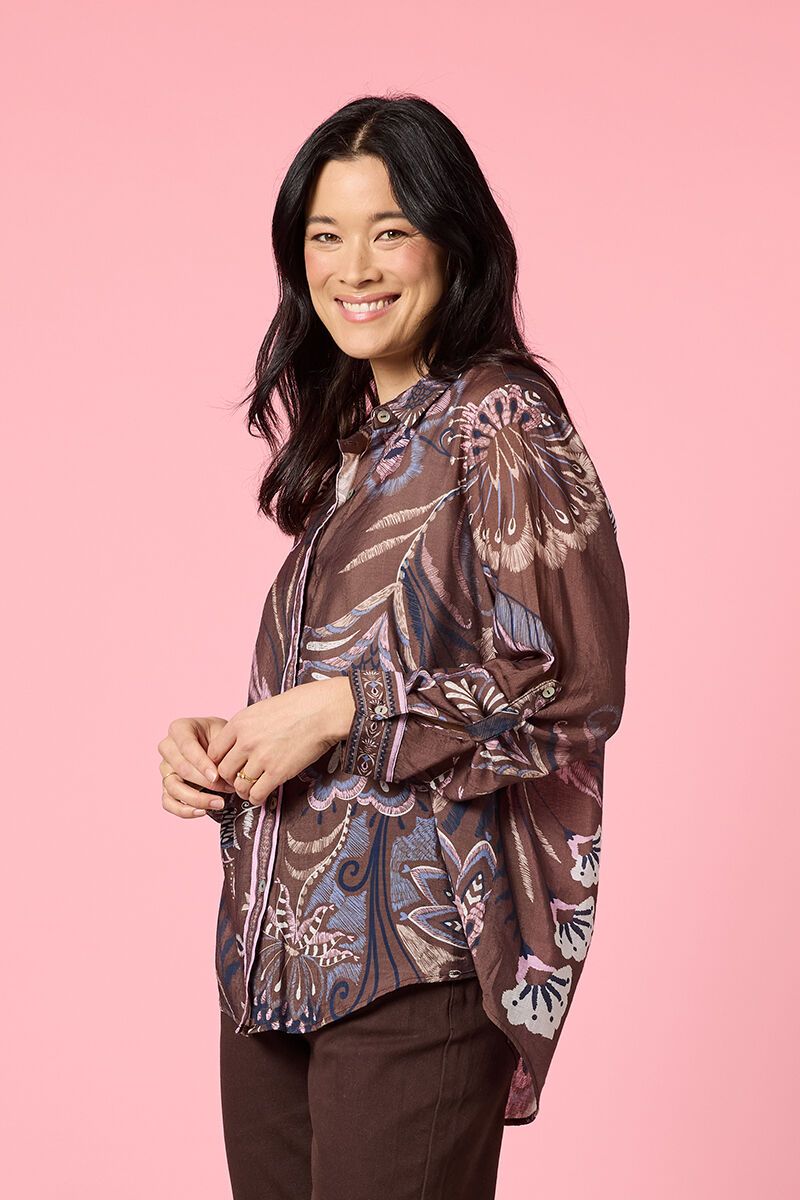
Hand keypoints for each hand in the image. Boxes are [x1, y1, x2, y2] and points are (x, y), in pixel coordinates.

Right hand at [158, 716, 236, 819]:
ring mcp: (166, 768)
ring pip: (173, 788)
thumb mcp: (225, 733)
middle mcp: (168, 748)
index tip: (217, 775)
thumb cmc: (222, 737)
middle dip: (204, 782)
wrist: (222, 745)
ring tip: (219, 803)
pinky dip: (184, 810)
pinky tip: (202, 811)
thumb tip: (223, 772)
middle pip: (180, 768)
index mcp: (179, 728)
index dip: (201, 763)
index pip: (186, 746)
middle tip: (226, 788)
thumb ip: (221, 748)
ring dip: (197, 799)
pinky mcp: (167, 786)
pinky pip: (168, 802)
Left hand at [207, 678, 355, 807]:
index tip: (229, 765)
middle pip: (223, 771)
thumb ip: (247, 726)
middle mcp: (245, 741)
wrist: (323, 711)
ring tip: (251, 789)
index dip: (219, 762)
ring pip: (239, 785)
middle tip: (239, 779)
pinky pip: (257, 794)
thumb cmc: (298, 705)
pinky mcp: (278, 772)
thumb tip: (240, 741)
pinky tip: (261, 795)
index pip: (213, 752)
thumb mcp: (262, 709)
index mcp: (239, 723)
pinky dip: (256, 798)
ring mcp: (261, 758)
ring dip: (243, 790)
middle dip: (230, 779)